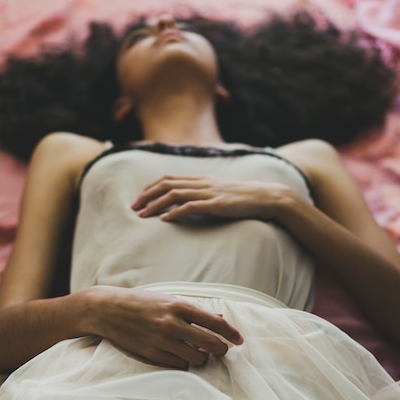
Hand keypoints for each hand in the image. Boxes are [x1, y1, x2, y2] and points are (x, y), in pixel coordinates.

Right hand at [86, 286, 243, 368]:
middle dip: (221, 349)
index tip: (240, 340)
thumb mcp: (168, 300)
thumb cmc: (141, 302)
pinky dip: (184, 361)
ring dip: (202, 357)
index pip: (215, 323)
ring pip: (197, 358)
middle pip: (211, 344)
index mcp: (179, 306)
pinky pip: (179, 364)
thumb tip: (220, 319)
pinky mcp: (152, 354)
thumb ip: (195, 312)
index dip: (232, 333)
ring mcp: (161, 341)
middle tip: (222, 350)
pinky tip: (180, 354)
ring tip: (198, 352)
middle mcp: (172, 323)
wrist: (108, 310)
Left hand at [132, 175, 295, 221]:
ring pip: (174, 195)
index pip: (169, 178)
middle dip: (147, 195)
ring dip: (155, 205)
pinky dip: (175, 212)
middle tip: (133, 207)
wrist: (266, 197)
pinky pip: (191, 207)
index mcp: (201, 179)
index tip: (139, 198)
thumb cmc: (244, 198)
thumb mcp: (220, 193)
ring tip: (143, 215)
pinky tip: (164, 220)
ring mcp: (208, 193)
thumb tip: (189, 204)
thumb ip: (204, 195)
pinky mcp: (216, 204)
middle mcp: (202, 183)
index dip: (151, 187)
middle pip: (166, 184)